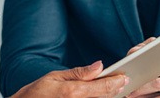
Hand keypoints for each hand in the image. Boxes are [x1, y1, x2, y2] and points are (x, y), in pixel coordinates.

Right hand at [11, 61, 128, 97]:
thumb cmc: (35, 94)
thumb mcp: (55, 77)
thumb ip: (79, 73)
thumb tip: (99, 66)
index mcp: (73, 92)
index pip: (102, 87)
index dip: (115, 82)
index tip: (124, 77)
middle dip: (115, 90)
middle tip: (123, 82)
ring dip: (108, 97)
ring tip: (115, 90)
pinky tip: (101, 96)